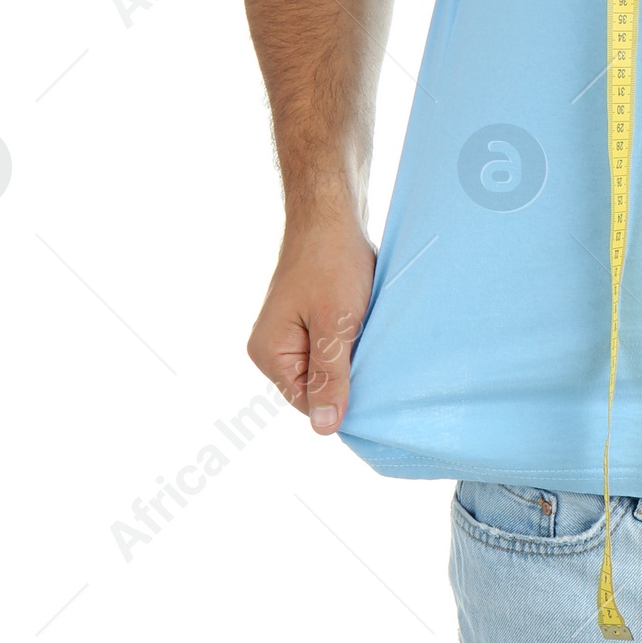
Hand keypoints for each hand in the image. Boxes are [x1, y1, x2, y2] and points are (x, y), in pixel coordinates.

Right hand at [248, 217, 374, 432]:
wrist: (331, 213)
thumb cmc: (332, 262)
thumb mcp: (337, 324)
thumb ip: (330, 376)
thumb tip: (324, 429)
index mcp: (269, 354)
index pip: (309, 403)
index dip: (342, 397)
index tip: (372, 379)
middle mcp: (273, 348)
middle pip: (317, 386)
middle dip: (347, 374)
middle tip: (371, 349)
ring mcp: (289, 333)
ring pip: (328, 366)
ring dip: (351, 355)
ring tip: (367, 332)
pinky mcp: (307, 319)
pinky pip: (330, 345)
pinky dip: (351, 339)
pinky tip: (365, 324)